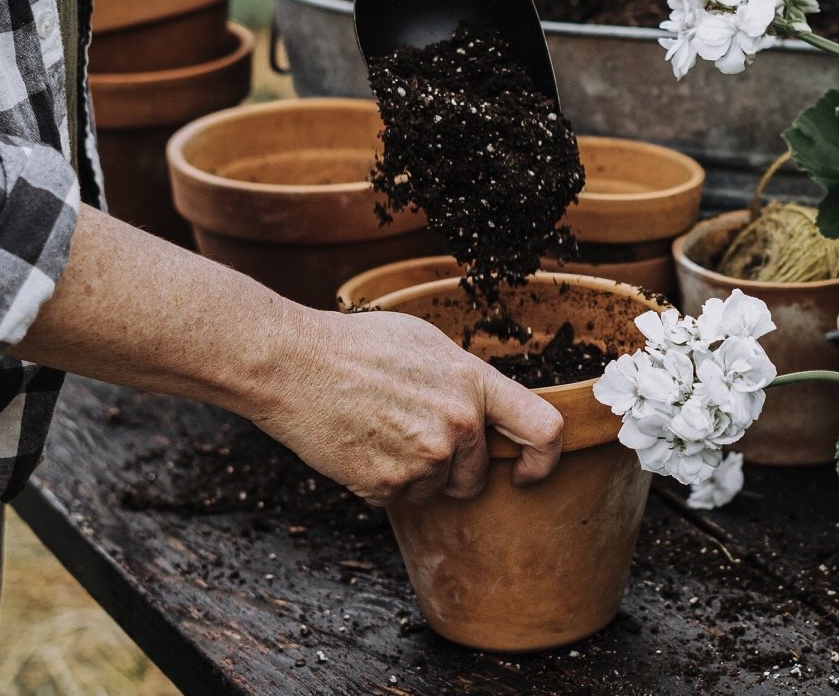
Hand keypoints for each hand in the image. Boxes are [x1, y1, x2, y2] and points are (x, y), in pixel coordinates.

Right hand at [249, 308, 564, 505]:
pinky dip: (381, 480)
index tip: (527, 470)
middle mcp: (458, 424)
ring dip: (413, 473)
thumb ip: (464, 378)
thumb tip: (487, 407)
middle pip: (477, 474)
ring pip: (435, 489)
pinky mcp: (388, 485)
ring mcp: (423, 458)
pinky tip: (359, 443)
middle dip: (454, 468)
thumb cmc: (356, 345)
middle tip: (411, 435)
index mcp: (473, 382)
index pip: (543, 429)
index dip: (545, 458)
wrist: (294, 364)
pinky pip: (398, 497)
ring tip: (378, 428)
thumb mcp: (425, 342)